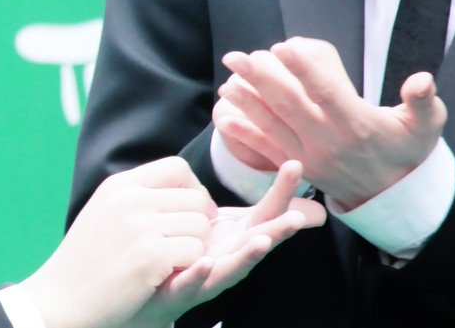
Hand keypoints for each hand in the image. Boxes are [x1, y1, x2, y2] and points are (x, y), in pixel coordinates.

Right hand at [20, 157, 215, 327]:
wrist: (61, 298)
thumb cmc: (85, 260)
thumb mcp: (105, 211)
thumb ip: (137, 196)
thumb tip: (182, 189)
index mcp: (120, 185)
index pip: (177, 168)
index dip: (194, 190)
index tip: (190, 214)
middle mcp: (130, 199)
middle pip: (197, 199)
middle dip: (199, 224)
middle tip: (182, 246)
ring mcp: (140, 226)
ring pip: (201, 226)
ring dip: (194, 248)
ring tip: (168, 262)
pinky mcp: (150, 256)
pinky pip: (196, 252)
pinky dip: (189, 268)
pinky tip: (163, 275)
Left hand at [129, 160, 325, 327]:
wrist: (158, 288)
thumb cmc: (197, 247)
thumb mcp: (229, 222)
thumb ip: (249, 204)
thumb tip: (289, 179)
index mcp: (240, 236)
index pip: (266, 211)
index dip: (281, 190)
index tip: (295, 165)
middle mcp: (231, 256)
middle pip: (258, 241)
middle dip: (278, 230)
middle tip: (296, 217)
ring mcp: (210, 276)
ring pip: (233, 266)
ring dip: (249, 255)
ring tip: (263, 241)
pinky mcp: (183, 290)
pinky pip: (192, 282)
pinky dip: (200, 274)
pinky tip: (206, 263)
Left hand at [217, 37, 445, 208]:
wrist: (390, 192)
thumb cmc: (406, 148)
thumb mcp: (425, 126)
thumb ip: (423, 101)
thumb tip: (422, 79)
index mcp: (358, 125)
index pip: (327, 93)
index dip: (304, 70)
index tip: (282, 46)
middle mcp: (330, 142)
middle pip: (290, 106)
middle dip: (260, 79)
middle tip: (236, 56)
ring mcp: (311, 157)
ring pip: (273, 127)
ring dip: (246, 104)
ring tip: (226, 81)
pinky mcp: (298, 168)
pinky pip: (267, 151)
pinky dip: (244, 136)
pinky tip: (224, 119)